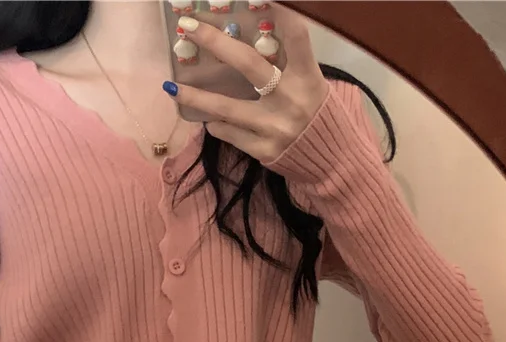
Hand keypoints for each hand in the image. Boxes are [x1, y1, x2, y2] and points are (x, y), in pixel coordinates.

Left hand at [163, 12, 329, 163]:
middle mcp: (290, 101)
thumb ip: (290, 66)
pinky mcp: (262, 150)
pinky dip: (215, 123)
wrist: (333, 163)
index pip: (296, 36)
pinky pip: (228, 132)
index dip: (282, 10)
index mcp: (308, 78)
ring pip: (225, 108)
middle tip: (188, 27)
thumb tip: (257, 38)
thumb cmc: (321, 117)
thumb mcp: (314, 86)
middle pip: (247, 64)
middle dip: (215, 42)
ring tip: (171, 86)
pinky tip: (208, 118)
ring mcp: (273, 128)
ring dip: (195, 95)